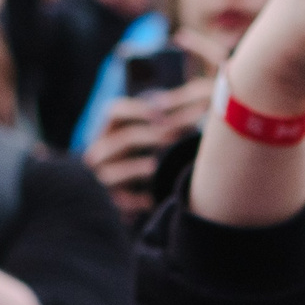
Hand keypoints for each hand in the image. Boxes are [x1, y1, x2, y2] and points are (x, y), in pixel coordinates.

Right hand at [82, 81, 204, 212]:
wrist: (127, 191)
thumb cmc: (146, 153)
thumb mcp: (149, 134)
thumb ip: (166, 121)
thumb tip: (203, 103)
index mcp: (110, 130)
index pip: (115, 112)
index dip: (136, 110)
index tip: (161, 114)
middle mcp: (101, 151)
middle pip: (122, 139)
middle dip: (150, 137)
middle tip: (175, 137)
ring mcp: (105, 176)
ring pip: (113, 172)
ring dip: (134, 169)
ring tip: (154, 167)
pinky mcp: (112, 199)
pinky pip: (121, 201)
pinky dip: (135, 201)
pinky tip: (152, 200)